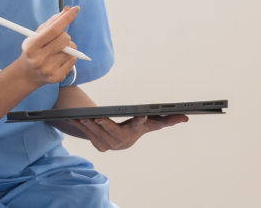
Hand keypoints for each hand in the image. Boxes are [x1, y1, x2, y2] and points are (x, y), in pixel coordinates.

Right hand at [0, 7, 79, 85]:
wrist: (28, 74)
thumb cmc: (34, 50)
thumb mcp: (37, 35)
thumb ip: (52, 22)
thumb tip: (67, 9)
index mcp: (31, 46)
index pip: (53, 30)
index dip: (66, 18)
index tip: (75, 9)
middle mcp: (39, 59)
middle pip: (65, 39)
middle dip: (65, 35)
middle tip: (59, 38)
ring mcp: (48, 69)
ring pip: (71, 49)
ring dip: (68, 47)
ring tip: (57, 51)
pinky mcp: (57, 77)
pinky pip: (73, 60)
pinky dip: (69, 57)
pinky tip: (59, 59)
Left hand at [68, 114, 188, 151]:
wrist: (117, 140)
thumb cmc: (135, 128)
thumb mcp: (150, 124)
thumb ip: (167, 121)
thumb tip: (186, 117)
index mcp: (133, 134)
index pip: (138, 127)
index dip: (139, 121)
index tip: (142, 115)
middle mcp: (121, 142)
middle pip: (112, 132)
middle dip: (104, 126)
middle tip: (98, 118)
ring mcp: (109, 145)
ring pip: (97, 134)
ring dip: (89, 126)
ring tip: (83, 117)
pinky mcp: (97, 145)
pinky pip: (88, 134)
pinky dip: (81, 126)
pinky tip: (74, 119)